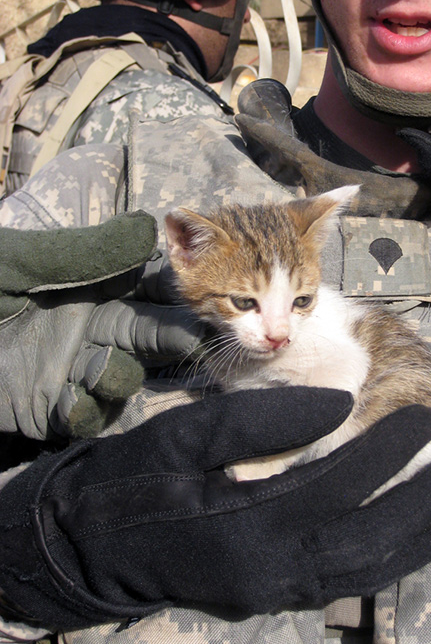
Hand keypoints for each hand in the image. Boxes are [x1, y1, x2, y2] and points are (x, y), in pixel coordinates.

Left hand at [0, 212, 194, 439]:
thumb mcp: (18, 263)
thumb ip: (82, 252)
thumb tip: (149, 227)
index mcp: (83, 288)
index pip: (142, 286)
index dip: (171, 289)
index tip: (199, 292)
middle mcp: (85, 329)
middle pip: (145, 335)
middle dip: (167, 337)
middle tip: (187, 339)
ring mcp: (68, 371)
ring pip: (122, 378)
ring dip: (116, 375)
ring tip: (94, 368)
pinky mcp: (47, 410)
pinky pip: (84, 417)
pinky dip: (82, 411)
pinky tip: (63, 401)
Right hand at [0, 395, 430, 628]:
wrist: (92, 546)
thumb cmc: (133, 480)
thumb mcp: (183, 437)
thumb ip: (259, 422)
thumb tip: (336, 406)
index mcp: (246, 527)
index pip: (338, 489)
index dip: (386, 453)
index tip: (422, 419)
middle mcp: (271, 572)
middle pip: (370, 541)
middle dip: (425, 503)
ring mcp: (276, 594)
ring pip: (368, 572)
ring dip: (422, 540)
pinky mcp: (276, 597)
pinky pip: (350, 583)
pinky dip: (392, 559)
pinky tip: (417, 537)